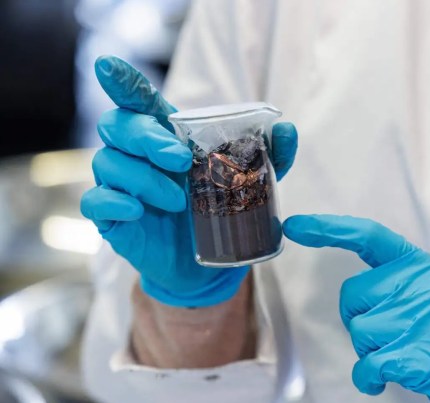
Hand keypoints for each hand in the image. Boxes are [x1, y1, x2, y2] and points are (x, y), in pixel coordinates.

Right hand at [81, 55, 297, 306]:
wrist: (209, 261)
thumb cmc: (222, 210)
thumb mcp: (250, 181)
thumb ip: (268, 155)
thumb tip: (287, 128)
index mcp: (165, 137)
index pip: (138, 102)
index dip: (122, 83)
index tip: (108, 66)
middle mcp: (137, 155)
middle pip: (117, 124)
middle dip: (146, 137)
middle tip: (182, 161)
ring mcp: (121, 185)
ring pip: (107, 162)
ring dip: (143, 178)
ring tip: (179, 201)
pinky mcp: (113, 217)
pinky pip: (95, 202)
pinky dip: (114, 202)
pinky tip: (138, 211)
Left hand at [284, 215, 429, 402]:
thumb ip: (400, 283)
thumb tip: (357, 298)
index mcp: (420, 266)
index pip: (368, 236)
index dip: (328, 229)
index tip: (296, 226)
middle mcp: (417, 285)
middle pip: (352, 296)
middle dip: (359, 319)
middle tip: (389, 333)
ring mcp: (417, 318)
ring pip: (359, 331)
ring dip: (370, 350)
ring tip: (401, 353)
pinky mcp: (415, 355)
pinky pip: (367, 364)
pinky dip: (368, 378)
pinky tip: (383, 380)